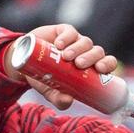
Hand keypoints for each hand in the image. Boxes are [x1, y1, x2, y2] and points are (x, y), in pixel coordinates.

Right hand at [3, 23, 117, 109]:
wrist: (25, 61)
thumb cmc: (44, 77)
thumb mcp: (51, 91)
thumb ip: (59, 99)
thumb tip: (68, 101)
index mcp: (91, 68)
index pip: (107, 64)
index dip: (107, 64)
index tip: (100, 69)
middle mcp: (87, 53)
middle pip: (97, 52)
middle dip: (91, 57)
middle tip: (79, 65)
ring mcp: (76, 41)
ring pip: (85, 42)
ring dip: (78, 49)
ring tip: (65, 57)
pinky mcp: (64, 31)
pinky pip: (70, 32)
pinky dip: (66, 38)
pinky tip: (59, 45)